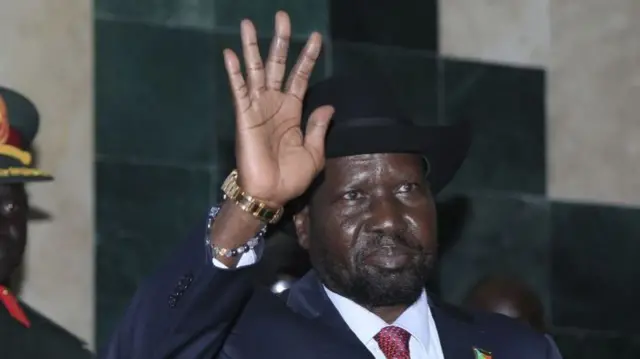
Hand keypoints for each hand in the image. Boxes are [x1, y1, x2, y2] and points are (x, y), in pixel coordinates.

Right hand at [223, 11, 333, 207]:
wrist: (271, 194)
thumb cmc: (291, 177)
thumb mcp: (314, 153)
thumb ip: (319, 128)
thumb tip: (330, 106)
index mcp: (292, 111)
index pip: (301, 76)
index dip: (308, 57)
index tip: (316, 36)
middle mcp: (274, 103)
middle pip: (277, 65)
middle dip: (280, 41)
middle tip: (283, 16)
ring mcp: (258, 108)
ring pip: (255, 71)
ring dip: (253, 47)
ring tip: (248, 23)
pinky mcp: (244, 116)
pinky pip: (239, 90)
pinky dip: (235, 72)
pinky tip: (231, 53)